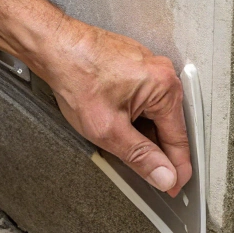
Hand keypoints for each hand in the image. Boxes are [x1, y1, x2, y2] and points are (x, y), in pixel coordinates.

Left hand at [36, 18, 192, 196]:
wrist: (54, 47)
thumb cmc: (76, 76)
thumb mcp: (109, 130)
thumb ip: (140, 157)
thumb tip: (164, 175)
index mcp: (164, 88)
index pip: (179, 140)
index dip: (176, 168)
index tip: (174, 185)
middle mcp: (162, 74)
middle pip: (168, 126)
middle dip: (157, 151)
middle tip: (146, 173)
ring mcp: (149, 69)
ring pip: (154, 115)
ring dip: (142, 133)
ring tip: (118, 140)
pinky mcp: (135, 68)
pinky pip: (144, 100)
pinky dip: (134, 117)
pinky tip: (116, 123)